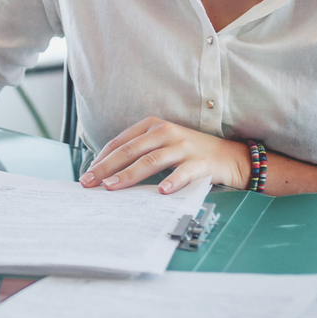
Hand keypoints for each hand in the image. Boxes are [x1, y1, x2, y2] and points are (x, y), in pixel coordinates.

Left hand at [78, 117, 249, 193]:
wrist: (229, 156)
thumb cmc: (188, 153)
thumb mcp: (161, 146)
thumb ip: (139, 155)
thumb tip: (108, 174)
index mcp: (152, 126)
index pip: (120, 142)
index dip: (102, 158)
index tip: (87, 174)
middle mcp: (165, 132)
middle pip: (130, 150)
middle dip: (106, 167)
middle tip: (90, 182)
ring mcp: (183, 146)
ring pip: (151, 160)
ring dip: (129, 175)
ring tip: (113, 187)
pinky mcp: (201, 161)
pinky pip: (184, 172)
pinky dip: (172, 180)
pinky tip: (161, 191)